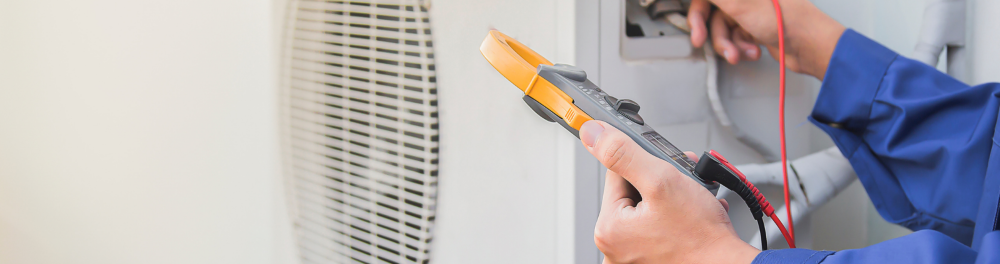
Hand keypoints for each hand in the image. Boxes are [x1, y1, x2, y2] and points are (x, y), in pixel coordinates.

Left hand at [579, 121, 758, 263]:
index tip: (666, 167)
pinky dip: (675, 215)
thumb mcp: (660, 181)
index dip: (645, 165)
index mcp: (608, 228)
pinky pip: (657, 225)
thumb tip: (593, 133)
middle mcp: (615, 246)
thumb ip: (624, 154)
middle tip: (683, 182)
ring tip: (692, 198)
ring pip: (648, 206)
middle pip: (633, 191)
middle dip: (660, 180)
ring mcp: (633, 255)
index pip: (616, 175)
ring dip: (671, 195)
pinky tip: (691, 213)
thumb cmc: (701, 236)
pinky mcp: (652, 257)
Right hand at [687, 0, 845, 79]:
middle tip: (700, 41)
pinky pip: (736, 38)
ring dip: (728, 44)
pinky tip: (752, 52)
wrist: (811, 47)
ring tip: (738, 54)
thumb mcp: (741, 5)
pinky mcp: (755, 27)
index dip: (698, 9)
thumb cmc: (787, 21)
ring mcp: (752, 11)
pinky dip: (740, 48)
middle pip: (713, 11)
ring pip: (723, 28)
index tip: (693, 22)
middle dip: (711, 30)